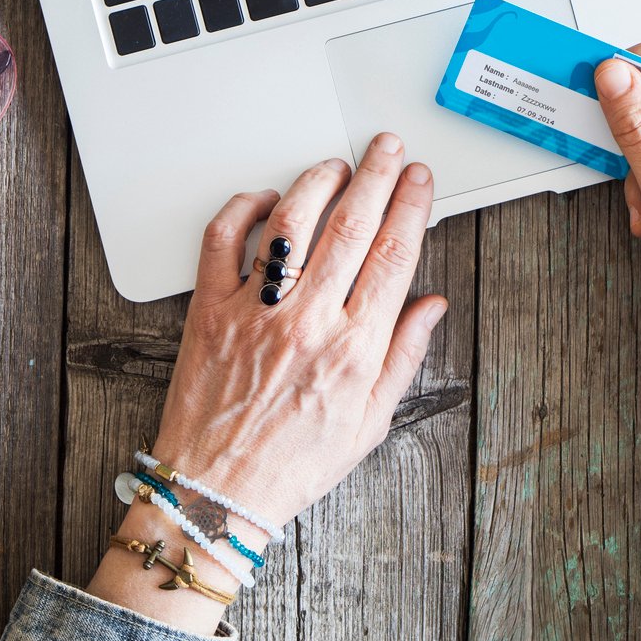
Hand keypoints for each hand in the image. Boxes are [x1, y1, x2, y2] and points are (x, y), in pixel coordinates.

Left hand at [152, 133, 447, 528]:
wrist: (218, 491)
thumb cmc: (292, 463)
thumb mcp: (370, 422)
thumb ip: (404, 356)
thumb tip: (431, 306)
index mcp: (353, 349)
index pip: (393, 255)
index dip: (411, 206)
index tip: (420, 180)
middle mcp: (307, 322)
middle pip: (351, 226)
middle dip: (377, 176)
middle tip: (388, 148)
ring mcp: (255, 313)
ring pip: (292, 222)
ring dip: (318, 181)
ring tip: (336, 164)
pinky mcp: (209, 311)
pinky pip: (222, 240)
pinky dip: (243, 208)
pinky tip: (265, 198)